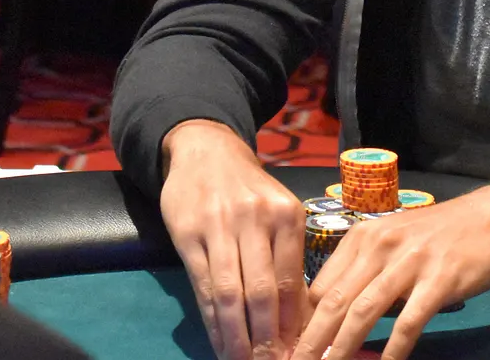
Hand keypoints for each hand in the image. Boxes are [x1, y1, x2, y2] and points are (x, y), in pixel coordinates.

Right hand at [159, 121, 307, 359]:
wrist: (206, 150)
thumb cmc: (249, 189)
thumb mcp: (278, 212)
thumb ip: (288, 258)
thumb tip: (300, 320)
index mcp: (287, 215)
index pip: (292, 283)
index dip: (293, 326)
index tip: (298, 355)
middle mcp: (256, 219)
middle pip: (263, 293)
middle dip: (266, 339)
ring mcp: (220, 225)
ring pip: (230, 293)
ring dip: (236, 337)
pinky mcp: (188, 232)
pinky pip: (201, 285)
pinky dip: (211, 319)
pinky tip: (218, 340)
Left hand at [293, 175, 489, 359]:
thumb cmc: (437, 235)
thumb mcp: (391, 244)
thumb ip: (362, 275)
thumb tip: (330, 320)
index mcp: (360, 238)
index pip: (318, 287)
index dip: (300, 325)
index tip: (288, 350)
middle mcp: (378, 247)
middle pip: (334, 302)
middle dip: (310, 343)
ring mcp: (409, 262)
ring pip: (363, 312)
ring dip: (341, 349)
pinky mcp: (439, 279)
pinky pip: (409, 322)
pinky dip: (393, 351)